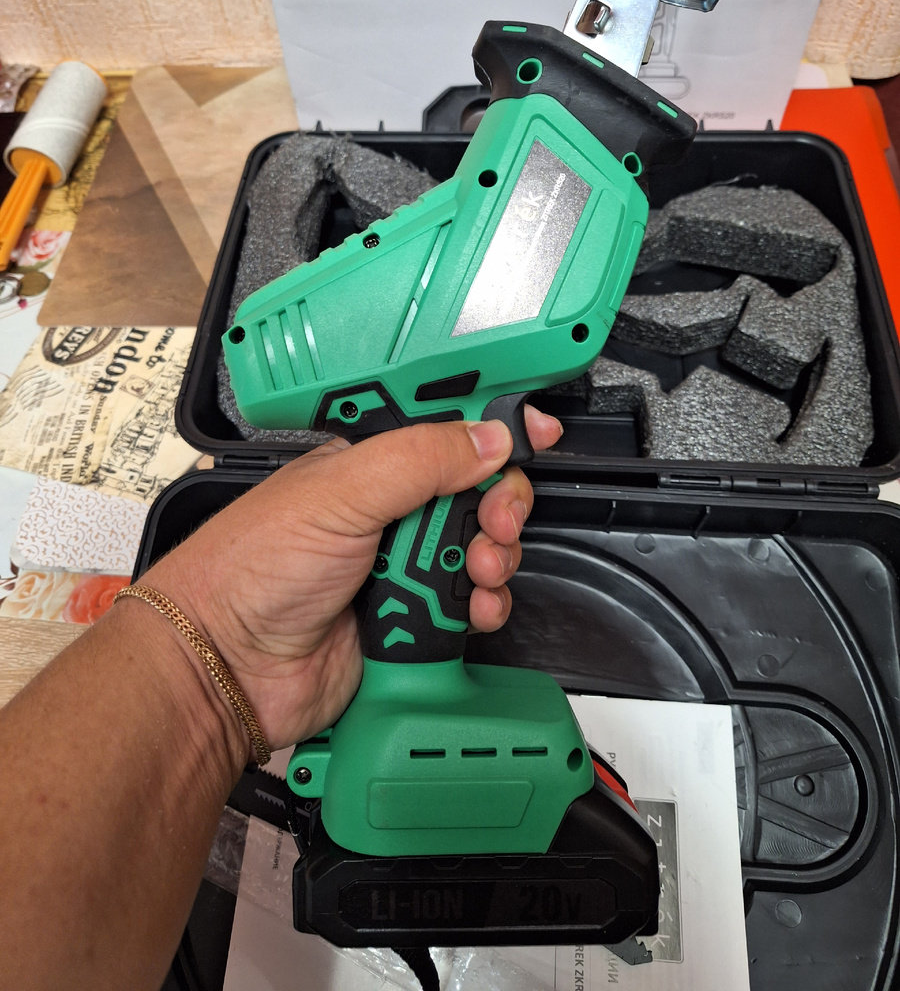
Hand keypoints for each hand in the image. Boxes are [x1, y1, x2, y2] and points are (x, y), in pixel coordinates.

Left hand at [145, 406, 561, 755]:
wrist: (229, 668)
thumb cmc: (252, 569)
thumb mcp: (340, 493)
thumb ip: (419, 459)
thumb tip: (488, 436)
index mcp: (368, 466)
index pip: (445, 431)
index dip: (493, 425)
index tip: (536, 430)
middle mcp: (389, 513)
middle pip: (478, 492)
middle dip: (500, 503)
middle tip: (494, 520)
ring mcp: (401, 568)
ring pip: (482, 550)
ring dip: (494, 558)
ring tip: (474, 571)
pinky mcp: (412, 622)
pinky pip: (473, 606)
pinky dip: (483, 607)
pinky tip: (469, 610)